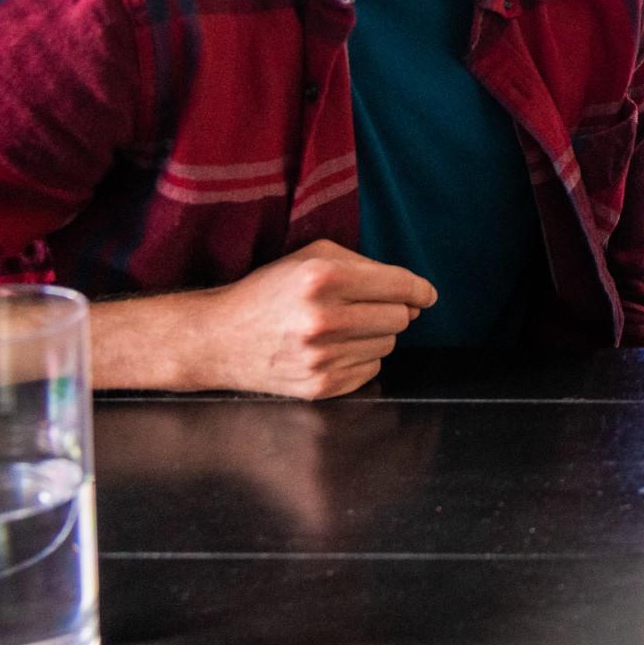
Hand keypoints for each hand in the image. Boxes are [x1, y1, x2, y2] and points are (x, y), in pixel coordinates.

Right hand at [192, 242, 436, 398]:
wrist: (217, 338)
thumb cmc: (269, 291)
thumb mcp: (312, 257)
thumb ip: (366, 266)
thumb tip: (415, 295)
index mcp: (324, 279)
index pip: (400, 286)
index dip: (420, 291)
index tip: (426, 296)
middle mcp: (324, 319)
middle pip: (400, 318)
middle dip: (391, 310)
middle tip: (363, 308)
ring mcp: (322, 357)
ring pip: (388, 345)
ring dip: (373, 335)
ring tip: (338, 328)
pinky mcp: (320, 386)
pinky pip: (371, 370)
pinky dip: (359, 358)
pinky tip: (330, 349)